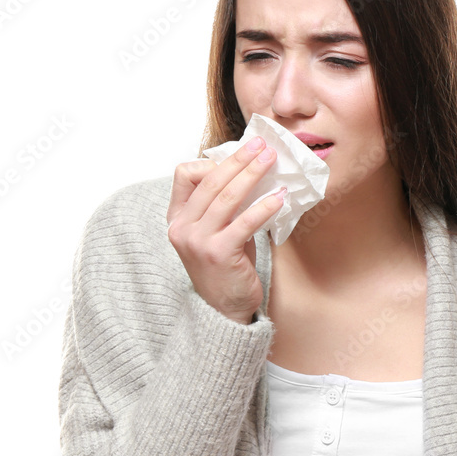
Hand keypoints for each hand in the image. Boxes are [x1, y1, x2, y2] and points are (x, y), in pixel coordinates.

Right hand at [167, 136, 282, 323]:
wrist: (224, 310)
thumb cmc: (226, 267)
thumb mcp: (217, 231)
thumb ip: (223, 205)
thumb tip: (250, 171)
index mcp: (177, 219)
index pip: (183, 175)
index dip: (211, 162)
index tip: (237, 157)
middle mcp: (182, 228)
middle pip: (209, 181)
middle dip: (238, 160)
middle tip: (260, 145)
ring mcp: (198, 241)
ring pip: (226, 197)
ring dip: (252, 174)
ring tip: (270, 161)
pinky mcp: (219, 254)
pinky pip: (244, 222)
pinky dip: (264, 206)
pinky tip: (279, 197)